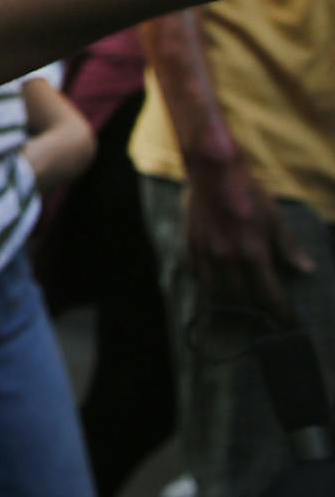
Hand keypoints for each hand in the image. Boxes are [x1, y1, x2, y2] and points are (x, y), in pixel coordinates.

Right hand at [183, 154, 312, 318]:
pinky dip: (207, 284)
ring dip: (229, 302)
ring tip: (238, 307)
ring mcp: (206, 253)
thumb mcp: (274, 218)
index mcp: (253, 253)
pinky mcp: (190, 246)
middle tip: (264, 315)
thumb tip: (306, 270)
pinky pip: (197, 275)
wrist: (212, 174)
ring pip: (216, 292)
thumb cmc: (249, 194)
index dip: (280, 311)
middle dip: (254, 309)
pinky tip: (214, 285)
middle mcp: (228, 258)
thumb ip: (288, 247)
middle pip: (241, 298)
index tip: (288, 322)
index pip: (269, 294)